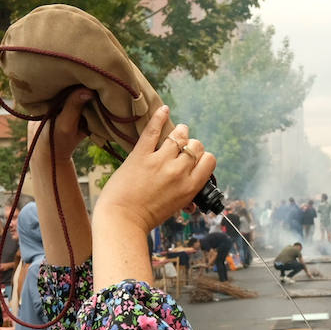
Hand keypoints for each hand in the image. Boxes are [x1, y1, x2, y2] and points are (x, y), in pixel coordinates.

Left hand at [93, 106, 214, 236]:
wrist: (122, 220)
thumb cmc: (146, 218)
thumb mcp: (174, 209)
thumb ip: (185, 197)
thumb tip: (192, 202)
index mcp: (190, 187)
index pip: (209, 160)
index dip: (203, 157)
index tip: (194, 159)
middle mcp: (179, 172)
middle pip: (196, 146)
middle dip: (191, 145)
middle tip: (182, 148)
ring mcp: (160, 161)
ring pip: (179, 135)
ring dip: (179, 132)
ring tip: (176, 133)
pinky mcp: (141, 154)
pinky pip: (153, 130)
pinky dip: (159, 116)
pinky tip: (163, 109)